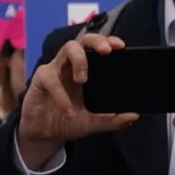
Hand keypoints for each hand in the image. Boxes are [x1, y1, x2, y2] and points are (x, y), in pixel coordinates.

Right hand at [16, 34, 139, 168]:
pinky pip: (51, 79)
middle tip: (106, 51)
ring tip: (83, 79)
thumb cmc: (68, 121)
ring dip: (79, 60)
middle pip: (84, 41)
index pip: (98, 49)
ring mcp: (56, 70)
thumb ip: (112, 120)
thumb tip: (134, 116)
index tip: (121, 46)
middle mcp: (72, 66)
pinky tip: (69, 110)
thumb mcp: (93, 122)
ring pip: (67, 49)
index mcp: (87, 71)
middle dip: (96, 41)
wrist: (45, 133)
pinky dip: (61, 95)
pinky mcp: (41, 79)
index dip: (109, 42)